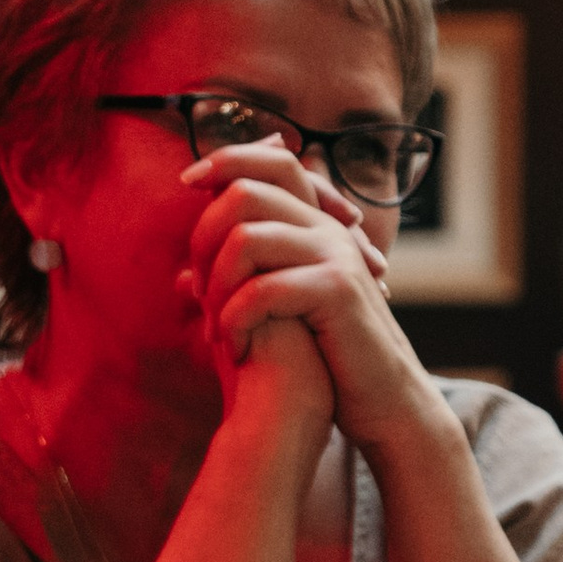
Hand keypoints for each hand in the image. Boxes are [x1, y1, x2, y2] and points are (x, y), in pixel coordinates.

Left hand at [182, 143, 428, 448]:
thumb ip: (238, 288)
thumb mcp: (276, 313)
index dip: (226, 159)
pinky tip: (237, 350)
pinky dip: (236, 321)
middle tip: (199, 293)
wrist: (380, 401)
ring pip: (246, 239)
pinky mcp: (338, 290)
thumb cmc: (324, 360)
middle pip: (246, 192)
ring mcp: (336, 256)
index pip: (273, 162)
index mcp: (315, 227)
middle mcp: (327, 230)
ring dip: (216, 288)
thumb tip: (181, 279)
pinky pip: (263, 289)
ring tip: (216, 329)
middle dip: (204, 239)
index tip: (186, 181)